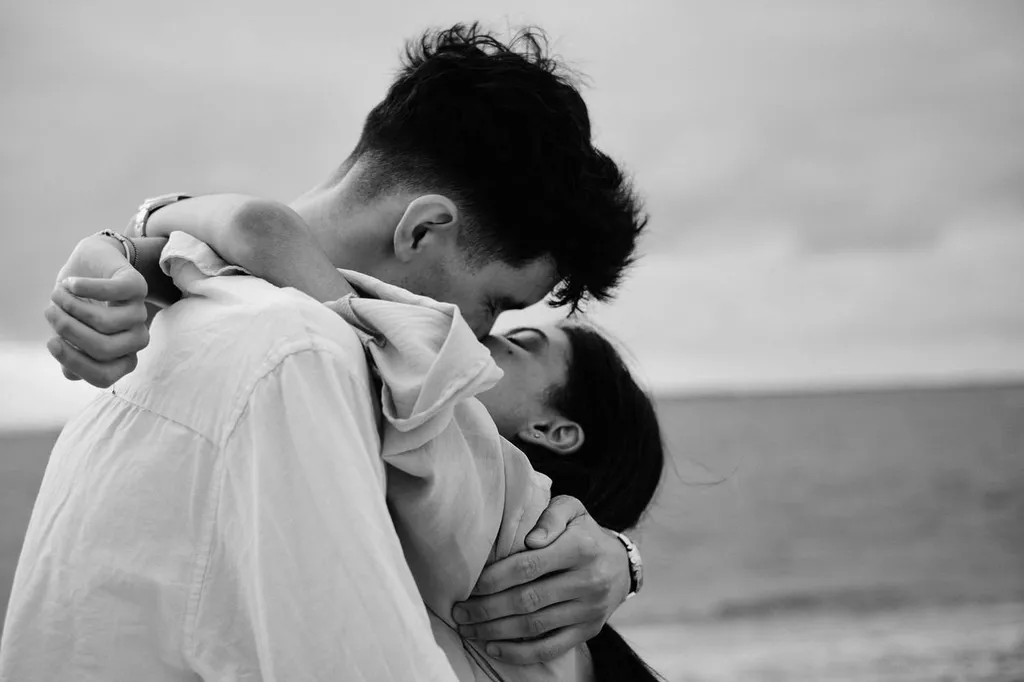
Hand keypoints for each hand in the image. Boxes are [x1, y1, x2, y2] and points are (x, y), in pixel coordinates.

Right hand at [44, 234, 149, 387]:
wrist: (90, 263)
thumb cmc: (77, 303)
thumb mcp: (68, 331)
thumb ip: (70, 353)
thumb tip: (70, 372)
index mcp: (122, 357)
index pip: (104, 377)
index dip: (74, 363)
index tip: (51, 343)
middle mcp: (136, 338)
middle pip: (104, 350)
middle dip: (69, 331)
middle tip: (50, 312)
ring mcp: (139, 312)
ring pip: (107, 323)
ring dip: (72, 307)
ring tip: (58, 294)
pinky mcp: (137, 286)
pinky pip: (113, 292)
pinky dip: (85, 287)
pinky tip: (70, 284)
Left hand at [452, 495, 629, 663]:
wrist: (621, 565)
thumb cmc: (583, 533)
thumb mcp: (572, 510)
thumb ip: (550, 515)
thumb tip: (532, 538)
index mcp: (581, 548)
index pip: (529, 566)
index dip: (495, 578)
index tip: (470, 585)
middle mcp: (588, 581)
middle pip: (527, 600)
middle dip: (487, 608)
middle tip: (459, 611)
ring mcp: (589, 610)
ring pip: (535, 626)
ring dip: (495, 631)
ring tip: (467, 629)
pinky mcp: (588, 631)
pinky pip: (550, 648)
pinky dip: (519, 653)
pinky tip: (493, 647)